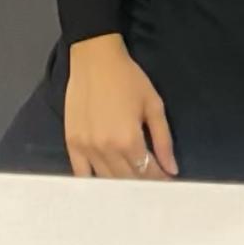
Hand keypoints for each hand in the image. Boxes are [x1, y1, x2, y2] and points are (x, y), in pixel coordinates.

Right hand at [64, 34, 177, 179]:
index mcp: (129, 140)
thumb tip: (171, 169)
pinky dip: (94, 182)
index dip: (159, 178)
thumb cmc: (128, 78)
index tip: (166, 181)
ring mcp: (86, 149)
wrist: (95, 59)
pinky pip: (82, 174)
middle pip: (128, 180)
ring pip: (107, 181)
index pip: (148, 172)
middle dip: (143, 183)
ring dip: (122, 184)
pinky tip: (105, 182)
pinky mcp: (72, 144)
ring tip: (133, 183)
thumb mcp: (153, 104)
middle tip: (152, 182)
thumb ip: (163, 139)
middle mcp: (106, 150)